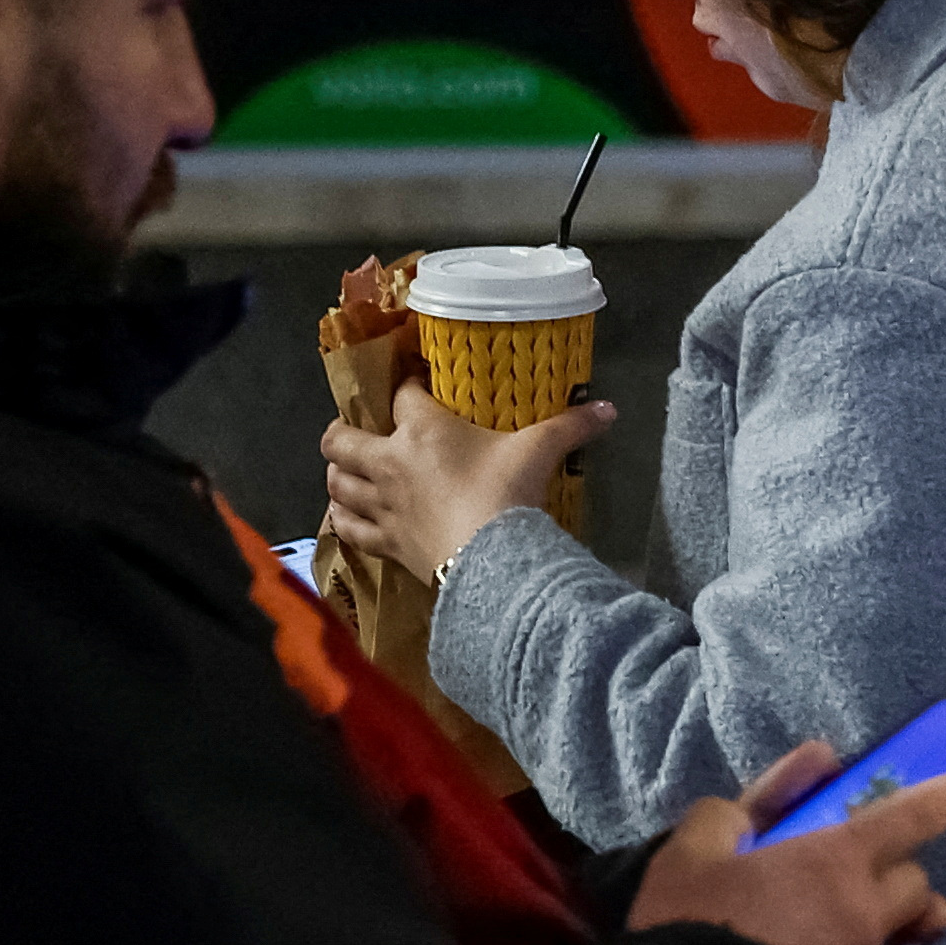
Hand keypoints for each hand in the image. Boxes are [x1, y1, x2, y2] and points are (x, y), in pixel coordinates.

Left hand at [323, 380, 615, 579]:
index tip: (416, 387)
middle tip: (358, 431)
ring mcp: (380, 505)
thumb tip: (609, 408)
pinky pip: (347, 527)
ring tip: (348, 471)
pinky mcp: (383, 541)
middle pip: (340, 438)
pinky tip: (346, 514)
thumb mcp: (540, 451)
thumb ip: (571, 427)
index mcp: (422, 430)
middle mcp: (389, 462)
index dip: (407, 385)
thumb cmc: (507, 493)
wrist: (491, 558)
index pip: (402, 394)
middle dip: (342, 430)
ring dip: (338, 474)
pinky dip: (342, 518)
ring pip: (335, 481)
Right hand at [629, 740, 945, 944]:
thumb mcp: (686, 858)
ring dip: (875, 938)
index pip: (915, 814)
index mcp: (835, 863)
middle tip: (840, 887)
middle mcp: (867, 916)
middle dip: (892, 879)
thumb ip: (739, 809)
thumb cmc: (686, 935)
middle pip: (914, 884)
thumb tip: (802, 770)